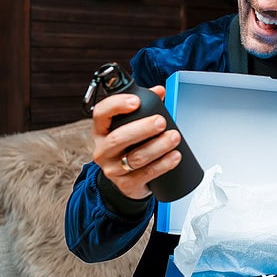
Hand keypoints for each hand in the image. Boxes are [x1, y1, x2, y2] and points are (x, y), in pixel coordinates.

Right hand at [91, 85, 183, 199]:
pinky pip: (146, 174)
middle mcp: (102, 150)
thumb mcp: (131, 126)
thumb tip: (160, 91)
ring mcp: (113, 169)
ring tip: (174, 137)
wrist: (127, 180)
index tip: (136, 101)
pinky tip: (175, 156)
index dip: (117, 105)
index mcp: (101, 130)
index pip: (101, 114)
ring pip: (135, 158)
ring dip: (158, 146)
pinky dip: (163, 165)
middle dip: (142, 129)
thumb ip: (146, 106)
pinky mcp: (127, 185)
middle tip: (161, 122)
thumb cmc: (129, 147)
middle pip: (118, 138)